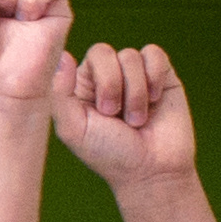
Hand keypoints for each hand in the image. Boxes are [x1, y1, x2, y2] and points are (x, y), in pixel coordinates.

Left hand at [52, 39, 200, 191]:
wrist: (152, 170)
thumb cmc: (108, 153)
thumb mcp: (73, 128)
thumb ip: (60, 92)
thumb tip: (61, 55)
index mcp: (79, 86)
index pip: (80, 59)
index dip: (100, 80)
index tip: (104, 112)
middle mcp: (104, 76)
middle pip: (104, 51)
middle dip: (114, 85)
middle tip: (118, 116)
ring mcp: (133, 75)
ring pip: (131, 56)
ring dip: (136, 92)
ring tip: (137, 120)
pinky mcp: (161, 77)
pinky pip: (155, 54)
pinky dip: (155, 77)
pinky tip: (155, 100)